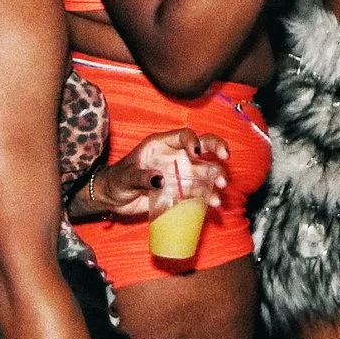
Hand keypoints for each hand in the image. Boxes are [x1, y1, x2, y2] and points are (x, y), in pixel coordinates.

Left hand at [89, 130, 228, 219]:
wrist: (114, 199)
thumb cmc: (116, 181)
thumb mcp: (125, 178)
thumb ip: (141, 177)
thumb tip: (159, 179)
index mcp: (161, 145)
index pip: (183, 135)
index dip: (192, 141)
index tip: (196, 153)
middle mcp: (175, 156)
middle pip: (203, 146)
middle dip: (217, 148)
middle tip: (225, 156)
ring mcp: (181, 172)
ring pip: (206, 169)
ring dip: (216, 176)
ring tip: (220, 186)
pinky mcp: (183, 190)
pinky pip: (201, 190)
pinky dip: (209, 195)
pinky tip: (213, 203)